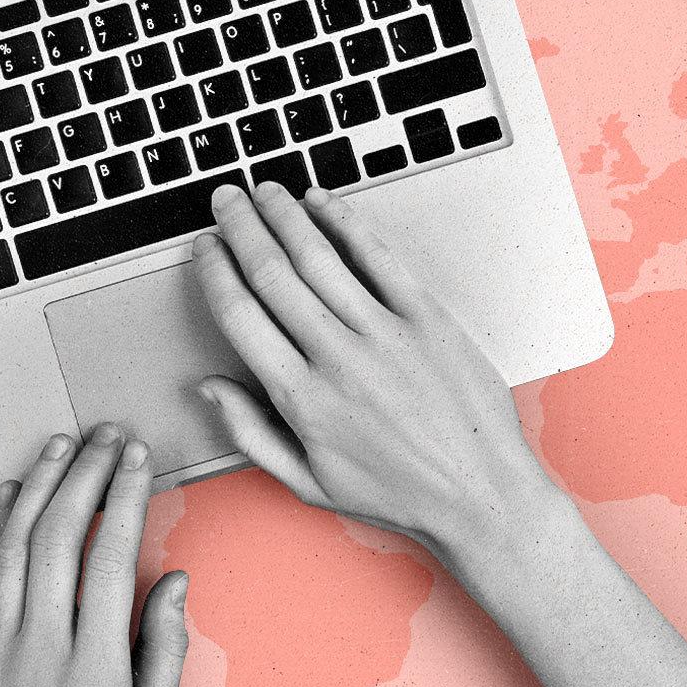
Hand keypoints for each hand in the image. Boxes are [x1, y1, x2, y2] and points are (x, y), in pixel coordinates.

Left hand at [0, 427, 188, 686]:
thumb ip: (165, 645)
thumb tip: (173, 582)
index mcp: (94, 664)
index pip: (109, 556)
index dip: (124, 497)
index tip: (138, 458)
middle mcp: (40, 648)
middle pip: (59, 536)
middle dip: (86, 475)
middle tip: (108, 437)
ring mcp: (2, 649)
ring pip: (15, 546)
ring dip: (39, 488)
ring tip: (62, 447)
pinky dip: (1, 528)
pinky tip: (14, 496)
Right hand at [189, 182, 554, 570]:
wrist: (480, 493)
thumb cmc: (401, 493)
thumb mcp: (310, 483)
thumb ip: (251, 432)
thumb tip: (209, 387)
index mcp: (302, 399)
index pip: (240, 316)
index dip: (215, 273)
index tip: (205, 250)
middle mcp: (338, 359)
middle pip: (272, 274)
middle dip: (240, 229)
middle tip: (226, 201)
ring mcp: (386, 335)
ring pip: (320, 258)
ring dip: (285, 216)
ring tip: (267, 193)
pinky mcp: (429, 320)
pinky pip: (380, 258)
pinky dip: (347, 223)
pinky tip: (325, 203)